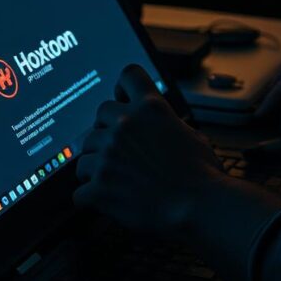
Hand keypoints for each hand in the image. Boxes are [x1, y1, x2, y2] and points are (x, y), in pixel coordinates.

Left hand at [73, 64, 223, 235]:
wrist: (198, 205)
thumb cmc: (201, 174)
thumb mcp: (190, 133)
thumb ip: (167, 123)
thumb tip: (161, 125)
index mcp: (151, 108)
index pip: (128, 75)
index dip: (123, 88)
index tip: (122, 100)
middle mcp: (126, 125)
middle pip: (99, 115)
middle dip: (106, 131)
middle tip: (117, 149)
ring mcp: (109, 155)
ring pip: (84, 153)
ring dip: (95, 166)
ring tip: (112, 179)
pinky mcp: (99, 186)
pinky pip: (79, 191)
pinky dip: (90, 198)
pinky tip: (103, 201)